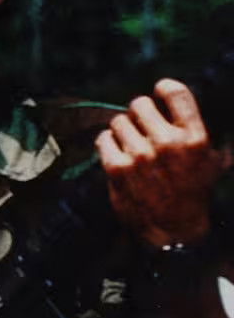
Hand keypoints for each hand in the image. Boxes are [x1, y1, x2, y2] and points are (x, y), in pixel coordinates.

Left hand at [97, 79, 224, 247]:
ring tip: (132, 144)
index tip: (160, 92)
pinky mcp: (116, 167)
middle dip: (139, 113)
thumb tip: (198, 105)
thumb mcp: (214, 161)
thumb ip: (206, 134)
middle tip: (142, 126)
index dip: (164, 88)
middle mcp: (167, 143)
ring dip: (123, 130)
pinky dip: (108, 143)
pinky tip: (118, 152)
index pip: (176, 92)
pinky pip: (104, 139)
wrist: (174, 230)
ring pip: (118, 121)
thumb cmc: (194, 192)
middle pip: (139, 104)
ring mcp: (140, 155)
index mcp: (194, 138)